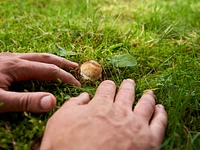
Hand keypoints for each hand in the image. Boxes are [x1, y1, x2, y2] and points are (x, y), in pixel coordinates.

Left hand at [0, 52, 79, 112]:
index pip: (49, 70)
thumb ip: (25, 101)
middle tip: (76, 67)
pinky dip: (40, 63)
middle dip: (62, 63)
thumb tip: (52, 102)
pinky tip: (39, 67)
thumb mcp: (0, 100)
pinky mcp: (4, 61)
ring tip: (62, 65)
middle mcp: (15, 58)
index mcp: (17, 66)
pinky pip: (28, 59)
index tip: (77, 84)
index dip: (65, 77)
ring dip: (52, 61)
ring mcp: (8, 58)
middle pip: (45, 58)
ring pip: (36, 57)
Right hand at [40, 79, 166, 149]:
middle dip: (128, 85)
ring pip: (145, 103)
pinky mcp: (149, 140)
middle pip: (127, 92)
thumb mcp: (59, 121)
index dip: (108, 85)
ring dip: (147, 96)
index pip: (107, 88)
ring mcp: (136, 125)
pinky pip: (159, 122)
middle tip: (130, 82)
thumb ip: (73, 105)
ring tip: (149, 93)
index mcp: (101, 105)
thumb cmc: (67, 147)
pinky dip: (161, 113)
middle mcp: (120, 111)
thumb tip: (84, 97)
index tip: (109, 85)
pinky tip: (161, 108)